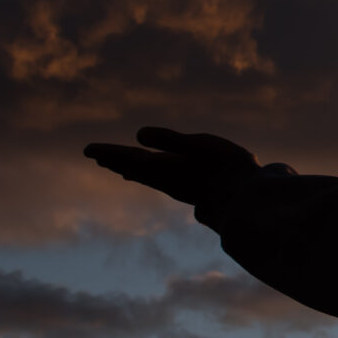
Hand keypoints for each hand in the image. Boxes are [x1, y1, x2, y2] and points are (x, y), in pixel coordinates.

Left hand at [84, 127, 289, 206]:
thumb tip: (138, 135)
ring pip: (145, 175)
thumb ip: (169, 140)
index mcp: (165, 168)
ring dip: (127, 167)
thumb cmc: (227, 170)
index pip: (130, 158)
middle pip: (133, 168)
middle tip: (93, 154)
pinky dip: (145, 174)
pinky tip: (144, 175)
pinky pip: (158, 179)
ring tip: (112, 164)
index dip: (110, 153)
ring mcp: (178, 185)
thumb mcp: (200, 146)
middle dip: (114, 159)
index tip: (88, 150)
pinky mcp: (189, 187)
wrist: (249, 202)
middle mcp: (167, 179)